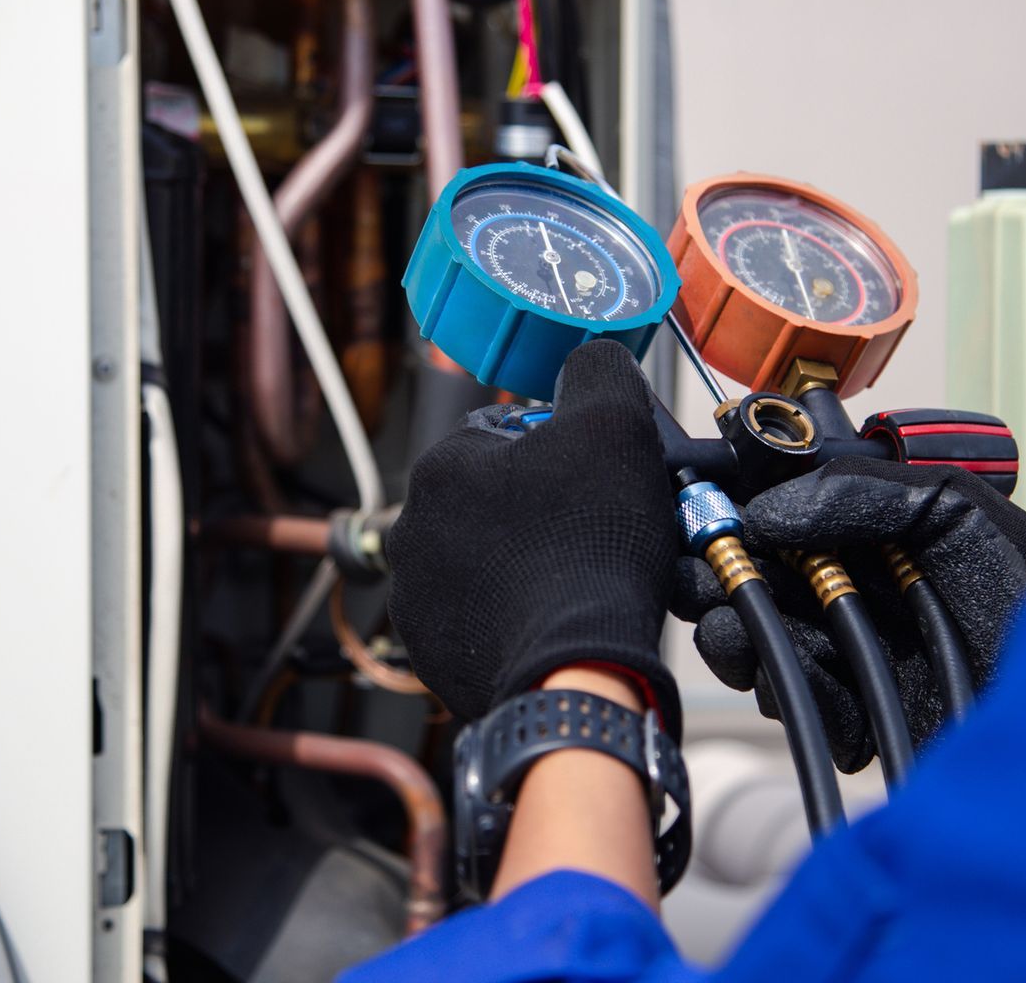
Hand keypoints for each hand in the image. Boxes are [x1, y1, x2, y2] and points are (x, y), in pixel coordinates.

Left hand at [387, 341, 681, 733]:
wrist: (575, 667)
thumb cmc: (590, 545)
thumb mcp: (614, 423)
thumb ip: (598, 370)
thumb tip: (592, 357)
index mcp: (440, 467)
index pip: (505, 437)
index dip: (563, 454)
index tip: (596, 482)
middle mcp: (411, 529)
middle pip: (492, 502)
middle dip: (539, 511)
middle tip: (593, 533)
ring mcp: (416, 598)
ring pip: (482, 561)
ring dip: (522, 564)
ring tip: (575, 580)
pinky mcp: (432, 654)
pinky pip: (477, 618)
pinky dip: (510, 617)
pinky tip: (551, 620)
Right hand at [671, 457, 1025, 769]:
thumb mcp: (958, 511)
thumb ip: (864, 492)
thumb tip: (769, 510)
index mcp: (882, 536)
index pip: (790, 517)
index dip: (739, 514)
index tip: (701, 513)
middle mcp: (868, 594)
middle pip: (768, 584)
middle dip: (727, 581)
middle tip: (699, 580)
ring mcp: (867, 659)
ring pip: (776, 648)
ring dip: (750, 642)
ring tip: (739, 636)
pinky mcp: (874, 722)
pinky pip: (812, 710)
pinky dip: (803, 699)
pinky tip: (811, 689)